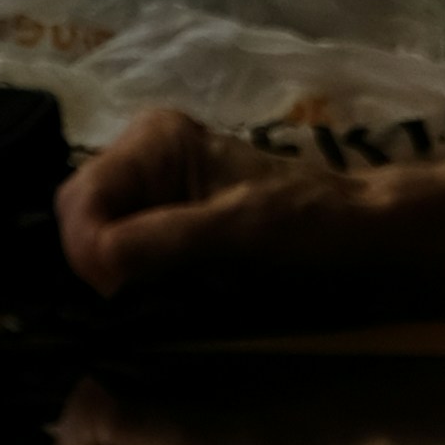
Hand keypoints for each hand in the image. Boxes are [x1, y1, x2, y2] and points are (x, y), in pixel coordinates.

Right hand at [52, 109, 356, 319]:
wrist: (363, 234)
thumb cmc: (308, 222)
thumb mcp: (238, 230)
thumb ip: (164, 240)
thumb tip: (96, 260)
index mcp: (155, 141)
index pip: (83, 195)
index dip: (86, 244)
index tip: (111, 291)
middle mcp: (145, 159)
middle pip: (81, 214)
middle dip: (92, 258)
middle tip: (125, 301)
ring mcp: (155, 194)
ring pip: (96, 237)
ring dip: (108, 274)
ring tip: (139, 303)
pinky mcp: (167, 227)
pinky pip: (122, 253)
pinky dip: (126, 280)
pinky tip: (148, 298)